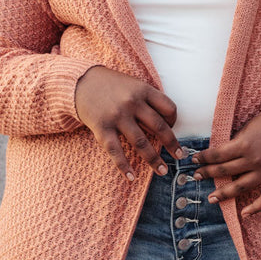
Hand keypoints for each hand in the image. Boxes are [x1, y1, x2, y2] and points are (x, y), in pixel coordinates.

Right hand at [74, 66, 181, 180]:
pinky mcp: (102, 128)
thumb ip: (148, 99)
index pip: (168, 108)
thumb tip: (166, 123)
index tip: (172, 128)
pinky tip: (132, 177)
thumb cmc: (111, 85)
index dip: (174, 121)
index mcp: (143, 90)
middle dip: (172, 144)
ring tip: (163, 171)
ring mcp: (117, 116)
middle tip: (180, 156)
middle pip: (159, 127)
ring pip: (141, 143)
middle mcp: (132, 103)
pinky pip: (116, 151)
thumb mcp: (133, 84)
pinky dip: (124, 166)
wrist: (79, 82)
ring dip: (154, 160)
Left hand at [192, 111, 260, 216]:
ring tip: (211, 198)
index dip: (204, 158)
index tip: (195, 160)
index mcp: (245, 144)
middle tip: (196, 177)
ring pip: (241, 187)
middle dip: (208, 173)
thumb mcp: (249, 127)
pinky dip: (256, 208)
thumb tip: (221, 155)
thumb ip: (237, 143)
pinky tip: (244, 214)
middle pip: (225, 171)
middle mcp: (255, 160)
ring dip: (224, 193)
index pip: (218, 155)